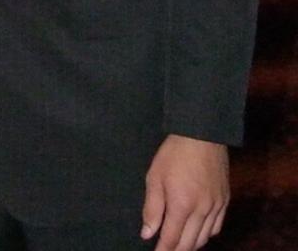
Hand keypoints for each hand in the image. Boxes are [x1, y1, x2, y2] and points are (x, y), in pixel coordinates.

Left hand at [141, 135, 228, 249]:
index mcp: (182, 205)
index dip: (163, 250)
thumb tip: (147, 234)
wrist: (202, 134)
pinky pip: (217, 227)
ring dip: (192, 245)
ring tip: (180, 246)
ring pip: (205, 238)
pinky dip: (206, 235)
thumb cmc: (174, 153)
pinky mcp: (225, 200)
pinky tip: (199, 234)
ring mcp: (216, 206)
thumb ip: (152, 208)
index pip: (172, 238)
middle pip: (190, 243)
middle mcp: (202, 211)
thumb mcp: (155, 177)